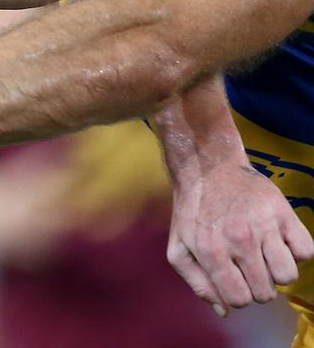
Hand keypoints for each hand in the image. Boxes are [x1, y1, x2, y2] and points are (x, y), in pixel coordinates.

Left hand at [167, 159, 313, 315]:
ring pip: (288, 276)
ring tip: (264, 256)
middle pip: (265, 292)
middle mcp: (238, 239)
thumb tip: (223, 311)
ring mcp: (263, 225)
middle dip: (257, 286)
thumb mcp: (179, 248)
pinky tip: (278, 242)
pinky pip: (305, 251)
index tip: (235, 282)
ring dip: (277, 272)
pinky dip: (295, 252)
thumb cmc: (192, 211)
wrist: (207, 168)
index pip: (238, 299)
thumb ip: (197, 283)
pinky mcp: (284, 212)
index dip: (239, 297)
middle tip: (248, 267)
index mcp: (210, 251)